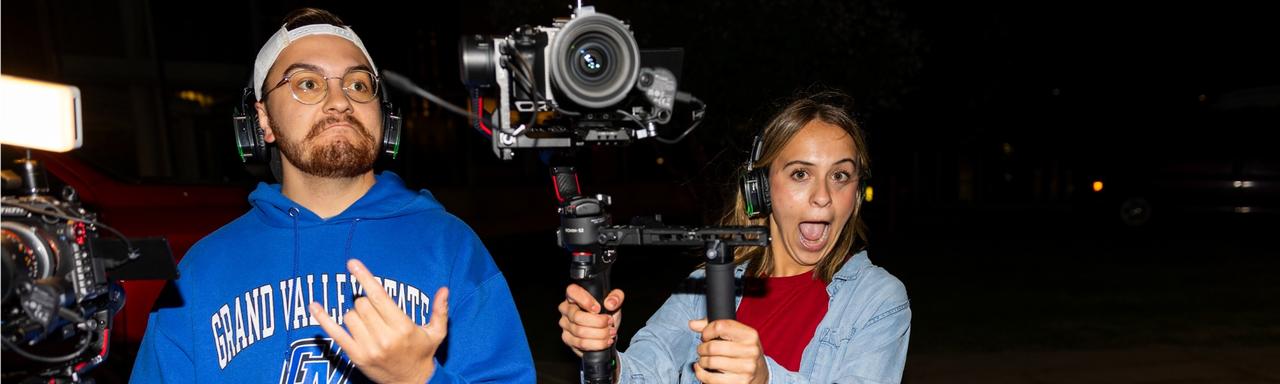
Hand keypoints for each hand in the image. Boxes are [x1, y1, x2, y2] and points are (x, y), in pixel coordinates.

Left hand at [309, 259, 448, 383]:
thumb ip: (439, 310)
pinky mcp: (356, 356)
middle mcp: (384, 337)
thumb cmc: (423, 354)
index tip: (352, 264)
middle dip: (366, 301)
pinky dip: (322, 319)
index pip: (378, 296)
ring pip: (349, 316)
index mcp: (402, 327)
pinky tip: (314, 306)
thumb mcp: (436, 332)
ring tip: (368, 323)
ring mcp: (367, 348)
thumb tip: (444, 289)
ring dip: (356, 314)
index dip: (364, 277)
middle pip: (362, 304)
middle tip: (376, 311)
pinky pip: (334, 333)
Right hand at [557, 284, 624, 356]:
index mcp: (574, 295)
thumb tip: (610, 303)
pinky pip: (581, 343)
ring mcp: (565, 324)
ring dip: (600, 334)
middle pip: (577, 317)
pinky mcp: (567, 339)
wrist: (605, 331)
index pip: (572, 292)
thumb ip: (616, 297)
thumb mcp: (614, 302)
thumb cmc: (606, 313)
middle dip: (598, 322)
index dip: (585, 300)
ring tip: (610, 332)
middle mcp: (566, 309)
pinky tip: (605, 341)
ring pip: (580, 332)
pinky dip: (597, 344)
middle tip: (609, 322)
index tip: (598, 309)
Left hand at [688, 319, 768, 383]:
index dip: (707, 331)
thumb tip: (692, 324)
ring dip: (701, 361)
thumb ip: (714, 327)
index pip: (720, 326)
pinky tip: (702, 370)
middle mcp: (750, 351)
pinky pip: (710, 378)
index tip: (705, 336)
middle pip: (712, 346)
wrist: (760, 374)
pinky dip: (701, 374)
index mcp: (750, 335)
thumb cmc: (743, 352)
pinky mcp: (739, 382)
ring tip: (704, 360)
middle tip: (702, 350)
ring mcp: (746, 368)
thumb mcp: (736, 336)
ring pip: (710, 362)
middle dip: (702, 348)